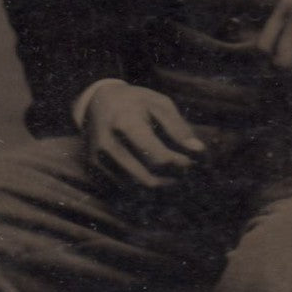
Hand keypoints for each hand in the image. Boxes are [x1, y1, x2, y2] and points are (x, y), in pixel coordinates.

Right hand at [83, 82, 205, 188]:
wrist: (97, 101)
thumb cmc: (135, 101)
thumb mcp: (158, 104)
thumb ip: (177, 127)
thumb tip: (198, 149)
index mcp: (125, 122)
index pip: (156, 155)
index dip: (177, 163)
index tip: (190, 162)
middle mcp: (107, 144)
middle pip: (145, 178)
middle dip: (169, 182)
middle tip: (184, 178)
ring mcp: (97, 160)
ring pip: (134, 188)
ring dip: (156, 187)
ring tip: (171, 179)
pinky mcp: (93, 171)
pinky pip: (121, 190)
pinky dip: (140, 190)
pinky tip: (152, 179)